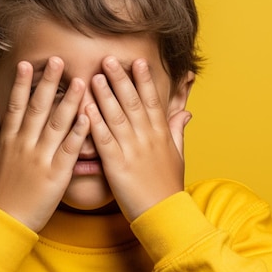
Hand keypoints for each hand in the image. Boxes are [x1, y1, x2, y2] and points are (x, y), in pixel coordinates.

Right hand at [0, 58, 89, 231]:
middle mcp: (24, 145)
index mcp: (9, 140)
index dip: (21, 84)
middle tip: (58, 59)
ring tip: (81, 81)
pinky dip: (79, 132)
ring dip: (69, 101)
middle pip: (37, 108)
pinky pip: (70, 149)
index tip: (26, 63)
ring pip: (57, 124)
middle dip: (48, 82)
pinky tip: (89, 116)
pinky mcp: (56, 174)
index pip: (15, 105)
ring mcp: (41, 158)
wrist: (5, 221)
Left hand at [86, 57, 190, 220]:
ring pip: (117, 116)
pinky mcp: (116, 164)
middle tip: (108, 58)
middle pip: (133, 102)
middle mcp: (147, 137)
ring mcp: (132, 150)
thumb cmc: (168, 186)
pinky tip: (85, 108)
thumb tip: (185, 111)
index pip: (153, 100)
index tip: (137, 61)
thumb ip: (178, 130)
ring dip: (105, 94)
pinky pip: (104, 139)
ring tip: (95, 75)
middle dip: (120, 79)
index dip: (144, 80)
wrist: (164, 213)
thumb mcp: (178, 155)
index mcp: (161, 134)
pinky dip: (94, 122)